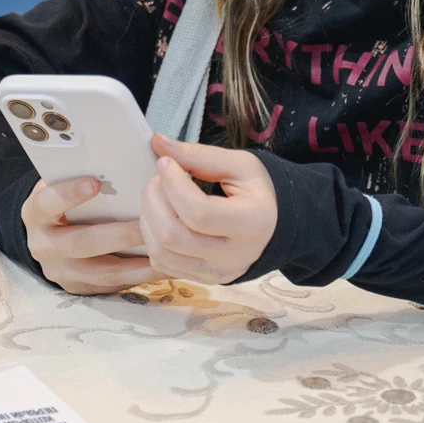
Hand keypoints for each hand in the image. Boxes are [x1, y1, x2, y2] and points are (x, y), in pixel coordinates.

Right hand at [21, 176, 156, 294]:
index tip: (95, 182)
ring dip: (137, 263)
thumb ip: (83, 175)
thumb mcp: (61, 186)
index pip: (48, 202)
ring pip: (101, 271)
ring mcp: (60, 271)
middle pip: (81, 242)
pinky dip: (138, 277)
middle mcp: (43, 245)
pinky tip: (163, 267)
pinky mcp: (77, 288)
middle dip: (118, 234)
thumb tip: (124, 159)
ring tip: (166, 251)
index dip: (69, 194)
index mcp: (36, 213)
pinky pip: (111, 286)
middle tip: (148, 223)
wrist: (45, 237)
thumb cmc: (63, 202)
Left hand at [137, 136, 276, 285]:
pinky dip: (152, 239)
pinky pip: (162, 265)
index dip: (172, 185)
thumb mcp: (239, 165)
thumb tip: (157, 142)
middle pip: (172, 236)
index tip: (165, 162)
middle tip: (158, 179)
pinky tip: (160, 218)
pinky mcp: (203, 279)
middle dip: (154, 200)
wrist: (276, 226)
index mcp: (252, 223)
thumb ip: (200, 155)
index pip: (198, 212)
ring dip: (148, 220)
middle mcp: (234, 256)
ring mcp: (217, 273)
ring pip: (161, 253)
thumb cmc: (258, 191)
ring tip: (158, 197)